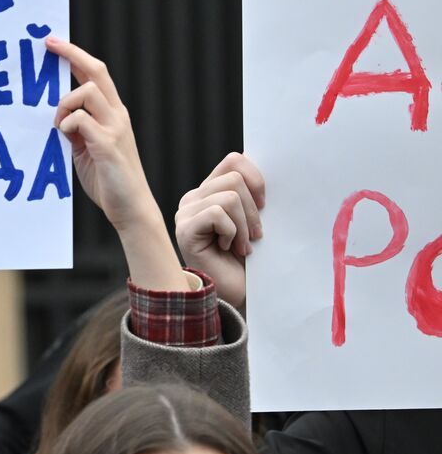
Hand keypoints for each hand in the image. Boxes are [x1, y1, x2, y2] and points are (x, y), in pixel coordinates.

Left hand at [48, 38, 187, 290]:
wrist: (130, 209)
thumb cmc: (108, 180)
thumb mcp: (86, 149)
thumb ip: (77, 130)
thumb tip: (59, 117)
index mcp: (113, 113)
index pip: (96, 73)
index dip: (76, 55)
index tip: (53, 43)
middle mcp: (117, 114)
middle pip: (96, 71)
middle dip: (71, 54)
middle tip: (48, 46)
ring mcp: (115, 128)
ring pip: (85, 91)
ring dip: (63, 103)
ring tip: (57, 125)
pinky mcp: (107, 144)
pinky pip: (81, 120)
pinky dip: (67, 123)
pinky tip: (63, 136)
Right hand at [174, 153, 264, 311]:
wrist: (234, 293)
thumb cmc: (246, 260)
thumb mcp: (254, 220)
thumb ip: (252, 195)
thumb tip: (268, 167)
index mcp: (209, 191)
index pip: (234, 160)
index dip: (256, 178)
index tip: (264, 205)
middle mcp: (193, 198)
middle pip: (234, 177)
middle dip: (253, 209)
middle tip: (255, 235)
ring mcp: (186, 213)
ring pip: (229, 196)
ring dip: (244, 225)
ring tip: (242, 246)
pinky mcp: (184, 229)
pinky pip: (218, 214)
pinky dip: (232, 233)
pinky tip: (228, 249)